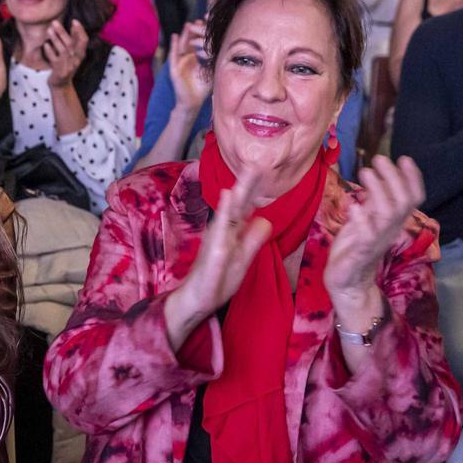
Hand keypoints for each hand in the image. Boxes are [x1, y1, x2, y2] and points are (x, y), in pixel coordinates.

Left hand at [43, 20, 87, 88]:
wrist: (61, 85)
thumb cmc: (66, 65)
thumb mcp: (73, 53)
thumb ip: (74, 40)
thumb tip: (75, 24)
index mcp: (81, 54)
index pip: (84, 40)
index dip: (80, 30)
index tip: (74, 20)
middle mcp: (76, 60)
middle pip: (70, 43)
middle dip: (62, 32)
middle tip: (54, 22)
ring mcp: (68, 66)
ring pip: (62, 50)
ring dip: (55, 39)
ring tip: (49, 30)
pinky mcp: (59, 71)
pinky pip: (54, 59)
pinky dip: (50, 51)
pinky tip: (46, 45)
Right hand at [168, 21, 211, 111]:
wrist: (192, 102)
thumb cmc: (202, 88)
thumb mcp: (211, 71)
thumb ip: (215, 61)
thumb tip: (227, 50)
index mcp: (194, 58)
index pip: (197, 42)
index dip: (201, 34)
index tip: (208, 24)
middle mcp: (186, 58)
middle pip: (189, 41)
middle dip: (194, 31)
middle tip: (199, 20)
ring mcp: (179, 62)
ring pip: (182, 45)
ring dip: (185, 35)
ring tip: (188, 25)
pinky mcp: (174, 68)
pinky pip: (173, 55)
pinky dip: (174, 46)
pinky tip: (175, 36)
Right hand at [169, 168, 273, 336]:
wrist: (197, 300)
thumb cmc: (218, 280)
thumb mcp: (244, 258)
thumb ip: (253, 238)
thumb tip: (264, 217)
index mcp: (232, 232)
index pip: (246, 206)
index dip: (254, 189)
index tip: (262, 167)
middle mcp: (223, 231)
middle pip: (238, 204)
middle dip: (247, 184)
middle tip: (256, 162)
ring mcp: (217, 240)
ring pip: (229, 213)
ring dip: (237, 194)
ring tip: (246, 175)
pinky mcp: (213, 253)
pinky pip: (220, 232)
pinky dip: (224, 215)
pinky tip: (227, 197)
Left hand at [324, 155, 424, 302]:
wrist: (348, 283)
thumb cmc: (356, 248)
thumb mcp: (366, 220)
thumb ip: (374, 201)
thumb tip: (378, 175)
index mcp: (393, 221)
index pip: (412, 198)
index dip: (412, 179)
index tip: (404, 158)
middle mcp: (389, 230)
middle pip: (402, 202)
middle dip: (394, 178)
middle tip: (379, 158)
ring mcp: (377, 242)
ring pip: (387, 215)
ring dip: (378, 191)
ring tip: (365, 172)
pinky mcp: (361, 253)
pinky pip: (366, 236)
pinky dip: (361, 220)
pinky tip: (353, 205)